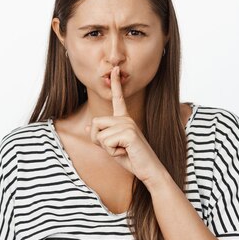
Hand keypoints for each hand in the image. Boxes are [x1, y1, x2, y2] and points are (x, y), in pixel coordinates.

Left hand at [84, 66, 167, 184]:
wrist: (149, 171)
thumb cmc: (132, 159)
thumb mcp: (112, 146)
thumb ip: (101, 135)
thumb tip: (89, 125)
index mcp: (124, 119)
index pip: (118, 99)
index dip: (116, 84)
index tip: (115, 69)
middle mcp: (126, 118)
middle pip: (97, 122)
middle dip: (98, 140)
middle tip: (115, 148)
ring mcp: (128, 124)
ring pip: (100, 135)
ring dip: (107, 148)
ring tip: (123, 150)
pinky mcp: (129, 133)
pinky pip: (106, 142)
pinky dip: (112, 152)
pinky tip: (126, 152)